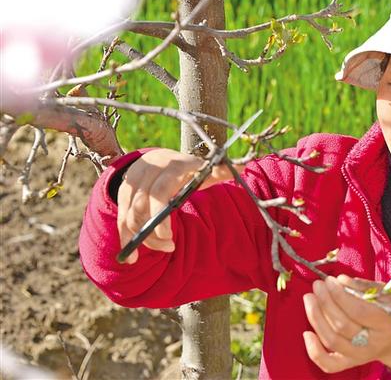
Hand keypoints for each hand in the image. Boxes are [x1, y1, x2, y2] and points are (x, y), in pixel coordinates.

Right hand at [117, 148, 233, 263]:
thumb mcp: (205, 168)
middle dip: (154, 232)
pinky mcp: (123, 192)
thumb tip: (243, 167)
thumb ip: (220, 170)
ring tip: (164, 247)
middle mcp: (149, 170)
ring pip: (130, 214)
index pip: (160, 192)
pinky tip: (131, 258)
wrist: (162, 158)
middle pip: (142, 206)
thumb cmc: (190, 169)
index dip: (161, 217)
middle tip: (170, 247)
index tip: (170, 239)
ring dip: (142, 237)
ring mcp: (133, 180)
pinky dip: (125, 238)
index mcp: (172, 164)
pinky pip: (120, 217)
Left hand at [303, 275, 390, 376]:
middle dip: (325, 302)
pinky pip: (329, 364)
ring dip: (316, 318)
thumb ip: (364, 286)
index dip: (340, 295)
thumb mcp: (386, 294)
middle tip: (318, 285)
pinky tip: (306, 333)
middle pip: (342, 325)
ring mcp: (360, 356)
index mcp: (386, 324)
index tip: (330, 281)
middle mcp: (373, 344)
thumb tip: (341, 280)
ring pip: (332, 341)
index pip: (359, 311)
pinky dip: (314, 351)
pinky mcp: (350, 363)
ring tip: (309, 298)